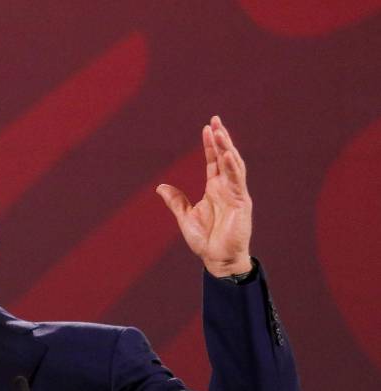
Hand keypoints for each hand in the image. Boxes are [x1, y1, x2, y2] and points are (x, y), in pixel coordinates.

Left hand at [157, 115, 252, 276]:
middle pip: (225, 157)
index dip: (211, 145)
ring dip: (227, 148)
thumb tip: (160, 187)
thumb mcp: (185, 216)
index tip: (207, 127)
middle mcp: (227, 188)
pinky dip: (232, 167)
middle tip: (215, 120)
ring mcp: (236, 194)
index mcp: (215, 189)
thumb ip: (176, 200)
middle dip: (221, 139)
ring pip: (233, 165)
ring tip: (220, 131)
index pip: (214, 161)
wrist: (217, 259)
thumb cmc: (205, 240)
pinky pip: (237, 181)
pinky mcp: (241, 203)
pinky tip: (226, 154)